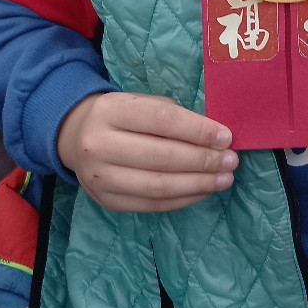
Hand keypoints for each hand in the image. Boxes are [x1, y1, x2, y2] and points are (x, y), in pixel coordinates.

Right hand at [57, 91, 237, 212]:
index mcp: (111, 111)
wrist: (76, 136)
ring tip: (224, 179)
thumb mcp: (141, 102)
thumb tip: (216, 136)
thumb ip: (174, 116)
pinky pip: (151, 205)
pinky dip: (183, 199)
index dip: (198, 130)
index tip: (226, 137)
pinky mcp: (106, 202)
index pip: (162, 120)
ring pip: (158, 186)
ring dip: (198, 184)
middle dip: (203, 161)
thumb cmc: (121, 116)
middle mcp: (99, 145)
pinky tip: (203, 191)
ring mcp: (99, 178)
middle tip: (230, 161)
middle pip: (161, 157)